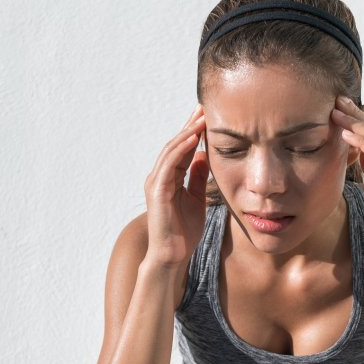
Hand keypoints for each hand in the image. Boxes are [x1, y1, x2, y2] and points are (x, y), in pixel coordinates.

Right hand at [143, 104, 208, 266]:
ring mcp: (157, 183)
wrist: (172, 256)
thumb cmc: (184, 232)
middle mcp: (160, 177)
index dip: (193, 132)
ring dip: (186, 133)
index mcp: (169, 178)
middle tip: (203, 107)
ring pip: (171, 151)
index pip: (182, 149)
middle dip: (189, 125)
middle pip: (175, 145)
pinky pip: (169, 165)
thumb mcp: (197, 199)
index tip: (207, 116)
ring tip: (201, 117)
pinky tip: (193, 139)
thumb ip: (198, 178)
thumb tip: (205, 156)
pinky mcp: (158, 192)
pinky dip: (181, 150)